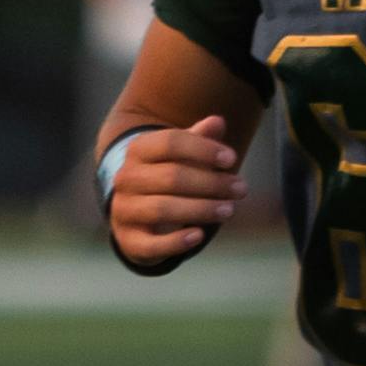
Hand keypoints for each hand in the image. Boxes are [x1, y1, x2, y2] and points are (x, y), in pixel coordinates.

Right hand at [105, 119, 243, 268]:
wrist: (138, 212)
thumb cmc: (170, 176)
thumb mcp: (183, 155)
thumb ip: (199, 139)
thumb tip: (218, 122)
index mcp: (138, 150)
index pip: (170, 143)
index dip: (203, 150)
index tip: (232, 159)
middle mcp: (126, 178)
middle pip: (171, 177)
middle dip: (211, 183)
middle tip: (241, 189)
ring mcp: (123, 210)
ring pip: (162, 209)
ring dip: (201, 209)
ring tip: (229, 210)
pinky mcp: (128, 240)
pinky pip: (150, 243)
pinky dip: (176, 242)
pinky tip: (199, 236)